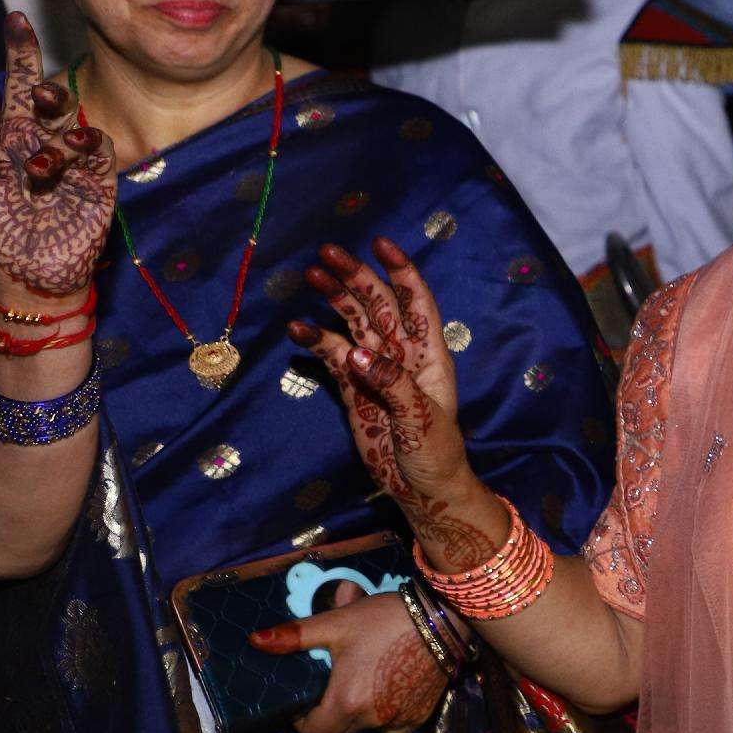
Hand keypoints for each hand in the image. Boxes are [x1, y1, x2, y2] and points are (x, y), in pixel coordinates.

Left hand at [0, 12, 113, 302]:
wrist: (31, 271)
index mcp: (8, 139)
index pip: (17, 89)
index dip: (18, 54)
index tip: (16, 20)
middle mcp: (42, 141)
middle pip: (51, 97)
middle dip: (46, 87)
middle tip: (41, 96)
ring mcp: (73, 159)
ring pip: (73, 118)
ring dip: (58, 131)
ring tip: (41, 166)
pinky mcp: (100, 177)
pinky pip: (97, 144)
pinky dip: (86, 142)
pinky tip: (72, 156)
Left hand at [250, 582, 448, 732]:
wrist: (442, 617)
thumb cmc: (384, 620)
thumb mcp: (337, 624)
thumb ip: (295, 636)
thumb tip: (255, 641)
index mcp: (345, 701)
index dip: (303, 720)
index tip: (305, 701)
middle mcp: (371, 719)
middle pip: (339, 732)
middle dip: (330, 715)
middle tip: (333, 687)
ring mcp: (398, 720)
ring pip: (366, 730)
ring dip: (358, 717)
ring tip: (361, 687)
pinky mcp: (420, 715)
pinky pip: (393, 728)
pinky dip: (386, 718)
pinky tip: (387, 694)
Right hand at [287, 238, 499, 567]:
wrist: (421, 489)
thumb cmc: (435, 454)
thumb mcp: (420, 420)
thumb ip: (390, 385)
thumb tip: (356, 356)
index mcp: (429, 355)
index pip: (415, 303)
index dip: (401, 272)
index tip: (380, 243)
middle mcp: (402, 354)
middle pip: (377, 306)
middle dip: (356, 277)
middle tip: (326, 254)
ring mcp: (375, 369)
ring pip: (353, 324)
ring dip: (334, 300)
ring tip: (311, 276)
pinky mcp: (353, 389)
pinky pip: (332, 357)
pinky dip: (316, 341)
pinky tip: (297, 328)